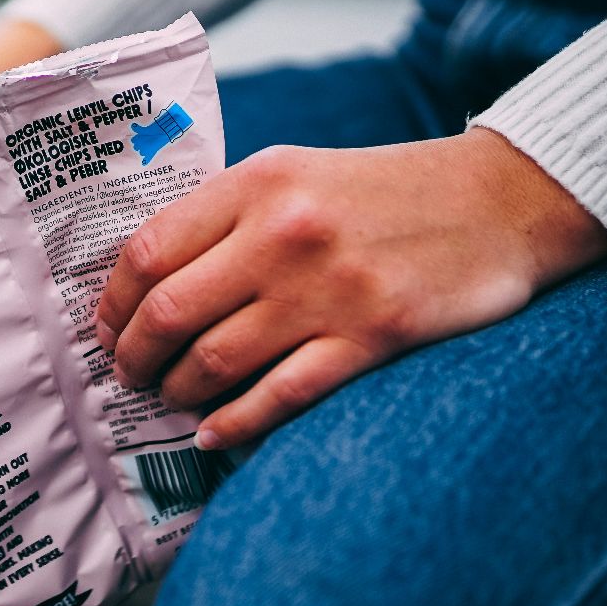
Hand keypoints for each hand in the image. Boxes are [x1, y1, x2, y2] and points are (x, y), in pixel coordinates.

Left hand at [95, 128, 606, 448]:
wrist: (500, 200)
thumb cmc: (382, 193)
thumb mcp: (295, 173)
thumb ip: (224, 216)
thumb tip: (145, 284)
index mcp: (257, 184)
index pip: (148, 253)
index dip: (113, 303)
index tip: (106, 330)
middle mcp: (284, 234)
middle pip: (168, 314)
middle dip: (134, 357)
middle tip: (129, 376)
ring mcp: (328, 290)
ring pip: (214, 361)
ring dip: (179, 392)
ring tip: (174, 398)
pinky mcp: (372, 337)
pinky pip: (278, 397)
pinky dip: (234, 424)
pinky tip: (214, 432)